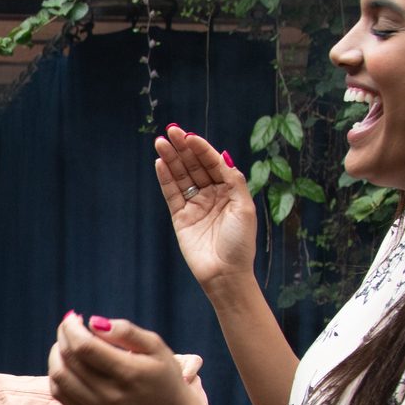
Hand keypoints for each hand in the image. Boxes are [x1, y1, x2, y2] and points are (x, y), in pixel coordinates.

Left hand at [48, 314, 200, 404]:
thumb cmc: (162, 374)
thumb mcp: (155, 346)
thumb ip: (126, 332)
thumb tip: (94, 322)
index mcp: (128, 374)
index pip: (85, 348)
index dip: (72, 329)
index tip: (73, 317)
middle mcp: (110, 395)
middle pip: (69, 361)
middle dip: (63, 336)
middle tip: (69, 325)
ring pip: (59, 377)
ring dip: (56, 354)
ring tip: (67, 343)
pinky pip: (59, 393)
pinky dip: (57, 373)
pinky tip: (68, 362)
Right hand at [155, 125, 258, 291]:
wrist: (225, 273)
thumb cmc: (240, 243)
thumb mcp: (244, 208)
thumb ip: (234, 181)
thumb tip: (224, 157)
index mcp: (229, 190)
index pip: (212, 163)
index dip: (201, 148)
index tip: (189, 136)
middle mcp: (212, 194)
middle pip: (194, 166)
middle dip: (183, 148)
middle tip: (171, 131)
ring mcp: (195, 205)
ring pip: (181, 177)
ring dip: (171, 159)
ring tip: (160, 143)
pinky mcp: (181, 217)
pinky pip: (171, 194)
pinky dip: (166, 178)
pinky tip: (160, 163)